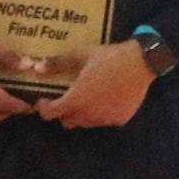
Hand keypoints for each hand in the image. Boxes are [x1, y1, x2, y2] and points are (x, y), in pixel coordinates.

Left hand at [36, 39, 156, 129]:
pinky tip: (105, 99)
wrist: (141, 63)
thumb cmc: (108, 58)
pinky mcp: (119, 120)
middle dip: (63, 111)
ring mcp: (104, 119)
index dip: (44, 108)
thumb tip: (37, 69)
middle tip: (68, 97)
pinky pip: (103, 121)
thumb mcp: (81, 55)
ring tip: (87, 98)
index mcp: (75, 100)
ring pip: (85, 122)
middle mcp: (88, 114)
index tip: (45, 99)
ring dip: (81, 114)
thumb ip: (58, 63)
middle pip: (66, 120)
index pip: (50, 114)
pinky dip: (100, 114)